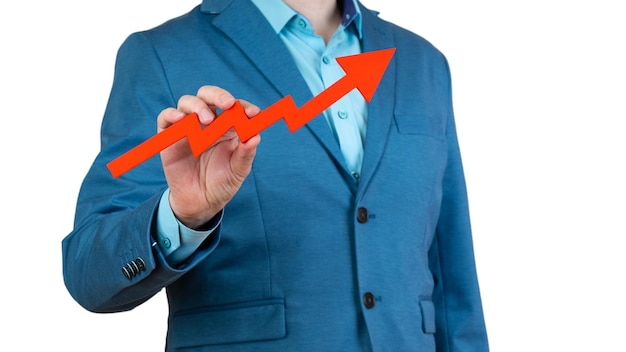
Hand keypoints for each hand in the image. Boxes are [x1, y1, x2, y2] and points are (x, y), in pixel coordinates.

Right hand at [158, 86, 260, 228]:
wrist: (201, 203)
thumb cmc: (222, 183)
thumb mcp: (238, 171)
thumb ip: (246, 154)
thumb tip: (256, 136)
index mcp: (228, 127)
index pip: (235, 107)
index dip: (244, 107)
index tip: (253, 114)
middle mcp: (208, 122)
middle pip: (209, 96)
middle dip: (219, 95)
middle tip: (227, 104)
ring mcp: (188, 127)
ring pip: (188, 102)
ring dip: (199, 106)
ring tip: (207, 120)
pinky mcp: (169, 136)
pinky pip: (166, 117)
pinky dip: (172, 114)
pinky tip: (181, 119)